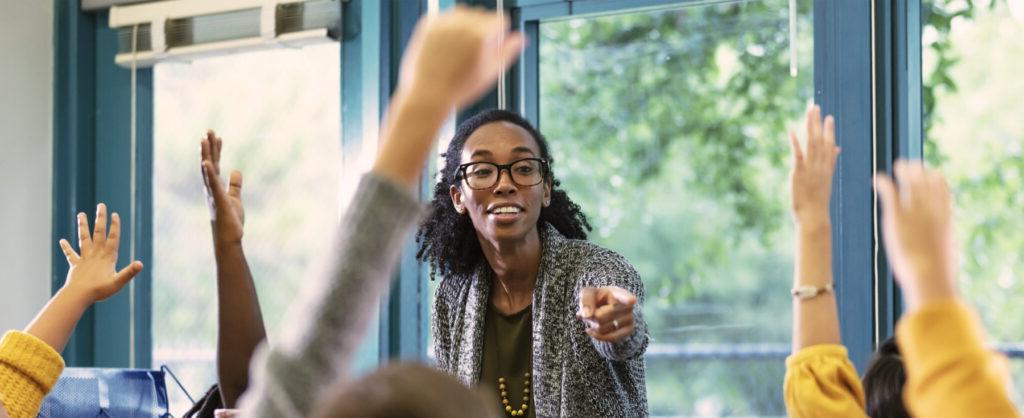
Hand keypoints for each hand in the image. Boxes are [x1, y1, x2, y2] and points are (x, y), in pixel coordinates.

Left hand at [58, 203, 143, 301]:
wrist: (79, 295)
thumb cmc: (100, 290)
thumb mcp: (118, 282)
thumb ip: (129, 272)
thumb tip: (140, 264)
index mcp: (107, 257)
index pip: (113, 238)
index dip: (115, 226)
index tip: (115, 214)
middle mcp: (96, 254)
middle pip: (98, 233)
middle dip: (100, 219)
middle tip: (101, 205)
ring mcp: (85, 258)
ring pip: (84, 239)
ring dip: (83, 226)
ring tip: (81, 214)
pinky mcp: (76, 265)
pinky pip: (71, 254)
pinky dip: (66, 247)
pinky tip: (62, 241)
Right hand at [201, 130, 244, 245]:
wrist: (229, 238)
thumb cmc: (230, 220)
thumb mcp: (234, 198)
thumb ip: (234, 184)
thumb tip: (236, 170)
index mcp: (215, 187)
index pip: (215, 164)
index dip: (216, 150)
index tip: (218, 136)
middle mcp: (211, 188)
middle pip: (209, 163)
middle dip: (209, 147)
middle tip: (209, 130)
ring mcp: (213, 194)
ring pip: (208, 171)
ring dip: (205, 155)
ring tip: (203, 140)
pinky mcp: (219, 201)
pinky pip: (213, 184)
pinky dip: (209, 173)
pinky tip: (206, 162)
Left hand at [398, 6, 525, 108]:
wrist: (426, 95)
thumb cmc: (458, 89)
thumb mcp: (490, 73)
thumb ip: (509, 51)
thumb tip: (521, 38)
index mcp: (481, 35)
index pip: (500, 20)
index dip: (499, 34)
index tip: (493, 44)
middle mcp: (462, 24)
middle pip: (482, 15)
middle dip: (482, 28)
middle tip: (473, 51)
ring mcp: (443, 23)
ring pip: (463, 13)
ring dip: (465, 25)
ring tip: (458, 49)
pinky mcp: (428, 24)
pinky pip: (445, 17)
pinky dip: (447, 27)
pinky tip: (445, 46)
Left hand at [577, 286, 637, 341]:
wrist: (605, 311)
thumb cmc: (598, 299)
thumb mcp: (589, 294)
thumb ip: (586, 300)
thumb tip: (587, 315)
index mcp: (618, 293)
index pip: (624, 296)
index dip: (627, 298)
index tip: (632, 300)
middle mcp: (628, 305)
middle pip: (600, 317)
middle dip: (591, 316)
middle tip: (593, 311)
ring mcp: (630, 319)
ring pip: (602, 328)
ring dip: (594, 325)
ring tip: (598, 318)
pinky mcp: (628, 331)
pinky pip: (609, 338)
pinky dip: (597, 335)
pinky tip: (591, 330)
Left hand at [789, 105, 839, 227]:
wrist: (814, 216)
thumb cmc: (818, 201)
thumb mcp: (826, 180)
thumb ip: (831, 162)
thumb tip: (837, 148)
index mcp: (827, 168)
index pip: (829, 145)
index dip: (829, 131)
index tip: (829, 117)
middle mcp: (821, 165)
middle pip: (820, 140)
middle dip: (818, 123)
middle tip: (815, 107)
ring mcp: (811, 168)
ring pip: (812, 143)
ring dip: (810, 127)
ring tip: (808, 113)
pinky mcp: (799, 173)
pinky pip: (798, 155)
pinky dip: (795, 143)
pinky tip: (791, 131)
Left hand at [874, 161, 957, 310]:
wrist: (929, 275)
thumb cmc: (936, 275)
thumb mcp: (943, 259)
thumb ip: (940, 251)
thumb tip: (940, 262)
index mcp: (946, 219)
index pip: (945, 192)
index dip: (938, 180)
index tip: (933, 173)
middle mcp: (932, 211)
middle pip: (927, 182)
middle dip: (920, 171)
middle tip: (912, 165)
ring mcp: (915, 211)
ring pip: (911, 182)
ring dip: (905, 172)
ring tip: (899, 165)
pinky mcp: (897, 216)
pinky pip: (890, 192)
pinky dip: (884, 183)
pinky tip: (877, 178)